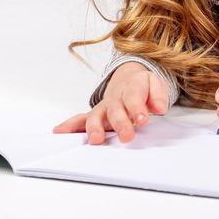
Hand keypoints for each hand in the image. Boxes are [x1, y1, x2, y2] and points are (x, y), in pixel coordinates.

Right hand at [53, 62, 168, 144]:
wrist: (128, 78)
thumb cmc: (142, 86)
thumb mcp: (155, 84)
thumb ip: (158, 95)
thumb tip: (159, 107)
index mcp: (131, 88)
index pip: (134, 97)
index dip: (138, 109)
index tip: (142, 120)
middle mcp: (115, 99)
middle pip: (116, 110)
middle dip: (120, 123)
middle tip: (127, 137)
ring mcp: (103, 108)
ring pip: (96, 117)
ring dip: (94, 128)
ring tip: (96, 140)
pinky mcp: (95, 116)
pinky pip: (80, 120)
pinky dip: (69, 125)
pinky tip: (59, 131)